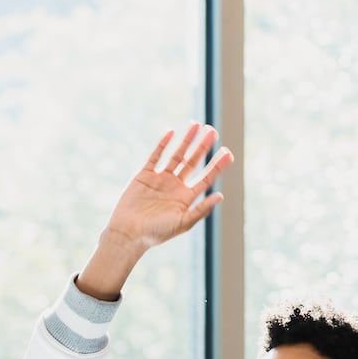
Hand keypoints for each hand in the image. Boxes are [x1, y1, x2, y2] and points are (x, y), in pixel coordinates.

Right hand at [104, 123, 233, 252]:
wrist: (129, 233)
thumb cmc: (157, 233)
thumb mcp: (183, 223)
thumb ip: (202, 209)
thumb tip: (221, 195)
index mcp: (186, 198)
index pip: (205, 177)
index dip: (217, 165)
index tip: (228, 152)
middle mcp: (175, 186)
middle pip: (192, 162)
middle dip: (203, 147)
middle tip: (213, 130)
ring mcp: (160, 179)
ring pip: (176, 155)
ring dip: (186, 141)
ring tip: (195, 125)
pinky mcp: (144, 176)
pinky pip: (155, 157)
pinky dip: (162, 145)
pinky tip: (172, 133)